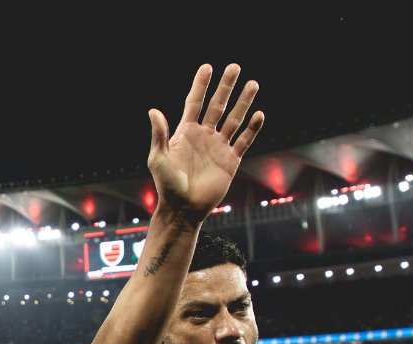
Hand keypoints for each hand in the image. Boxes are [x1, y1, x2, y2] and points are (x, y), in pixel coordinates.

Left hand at [147, 64, 263, 224]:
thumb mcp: (158, 159)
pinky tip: (259, 114)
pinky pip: (244, 141)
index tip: (207, 67)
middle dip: (226, 86)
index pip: (194, 103)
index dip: (201, 85)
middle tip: (235, 67)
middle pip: (217, 105)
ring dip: (244, 102)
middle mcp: (203, 136)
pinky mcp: (231, 160)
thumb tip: (153, 110)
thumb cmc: (166, 185)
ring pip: (234, 119)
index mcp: (185, 133)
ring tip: (253, 84)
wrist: (183, 208)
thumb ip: (159, 134)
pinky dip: (252, 128)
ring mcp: (218, 147)